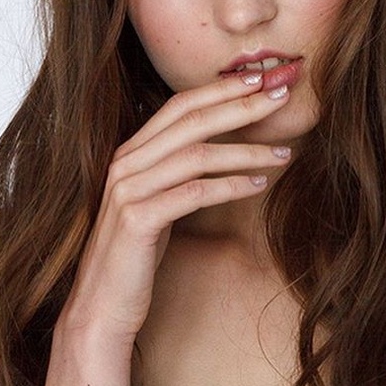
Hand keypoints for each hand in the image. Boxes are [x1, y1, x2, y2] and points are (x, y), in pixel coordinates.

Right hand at [58, 73, 290, 342]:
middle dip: (241, 105)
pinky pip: (195, 193)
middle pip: (192, 120)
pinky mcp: (138, 219)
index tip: (261, 79)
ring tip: (285, 153)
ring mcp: (128, 190)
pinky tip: (259, 184)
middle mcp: (126, 163)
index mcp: (130, 153)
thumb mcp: (157, 203)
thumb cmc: (136, 256)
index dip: (221, 89)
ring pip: (198, 155)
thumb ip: (178, 173)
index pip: (179, 105)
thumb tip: (225, 150)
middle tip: (282, 96)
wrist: (101, 306)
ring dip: (247, 151)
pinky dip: (231, 186)